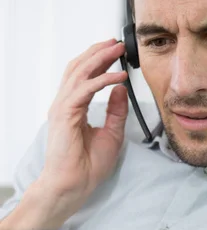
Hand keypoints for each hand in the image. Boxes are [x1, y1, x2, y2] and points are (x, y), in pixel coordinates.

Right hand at [41, 38, 128, 212]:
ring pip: (80, 73)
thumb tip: (120, 90)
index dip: (99, 61)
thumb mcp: (111, 134)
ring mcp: (63, 108)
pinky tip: (118, 76)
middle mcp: (65, 105)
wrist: (73, 185)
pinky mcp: (65, 115)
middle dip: (99, 52)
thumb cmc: (86, 167)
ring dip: (100, 59)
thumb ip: (115, 111)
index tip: (116, 52)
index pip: (84, 76)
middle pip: (79, 68)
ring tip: (117, 50)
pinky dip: (102, 80)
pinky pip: (85, 90)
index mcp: (73, 109)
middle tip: (117, 43)